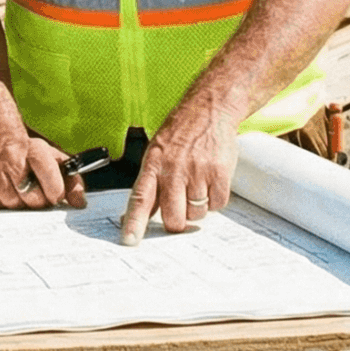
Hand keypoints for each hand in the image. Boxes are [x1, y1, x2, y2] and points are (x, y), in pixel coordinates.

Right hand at [0, 129, 83, 210]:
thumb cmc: (28, 152)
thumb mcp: (54, 159)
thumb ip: (72, 181)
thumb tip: (80, 203)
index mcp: (35, 151)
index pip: (51, 182)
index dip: (56, 193)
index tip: (55, 194)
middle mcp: (12, 159)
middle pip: (32, 198)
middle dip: (39, 202)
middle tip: (38, 196)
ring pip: (13, 205)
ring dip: (20, 205)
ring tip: (22, 193)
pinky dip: (2, 204)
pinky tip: (6, 192)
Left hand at [120, 100, 238, 244]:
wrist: (209, 109)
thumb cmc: (180, 133)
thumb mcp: (156, 153)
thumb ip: (150, 184)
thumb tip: (136, 216)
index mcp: (153, 165)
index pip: (140, 199)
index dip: (135, 222)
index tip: (130, 241)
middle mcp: (173, 169)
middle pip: (173, 217)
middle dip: (177, 221)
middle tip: (180, 208)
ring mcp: (197, 171)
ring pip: (197, 214)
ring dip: (197, 207)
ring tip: (197, 184)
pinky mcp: (219, 173)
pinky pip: (217, 205)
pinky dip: (215, 199)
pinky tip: (211, 180)